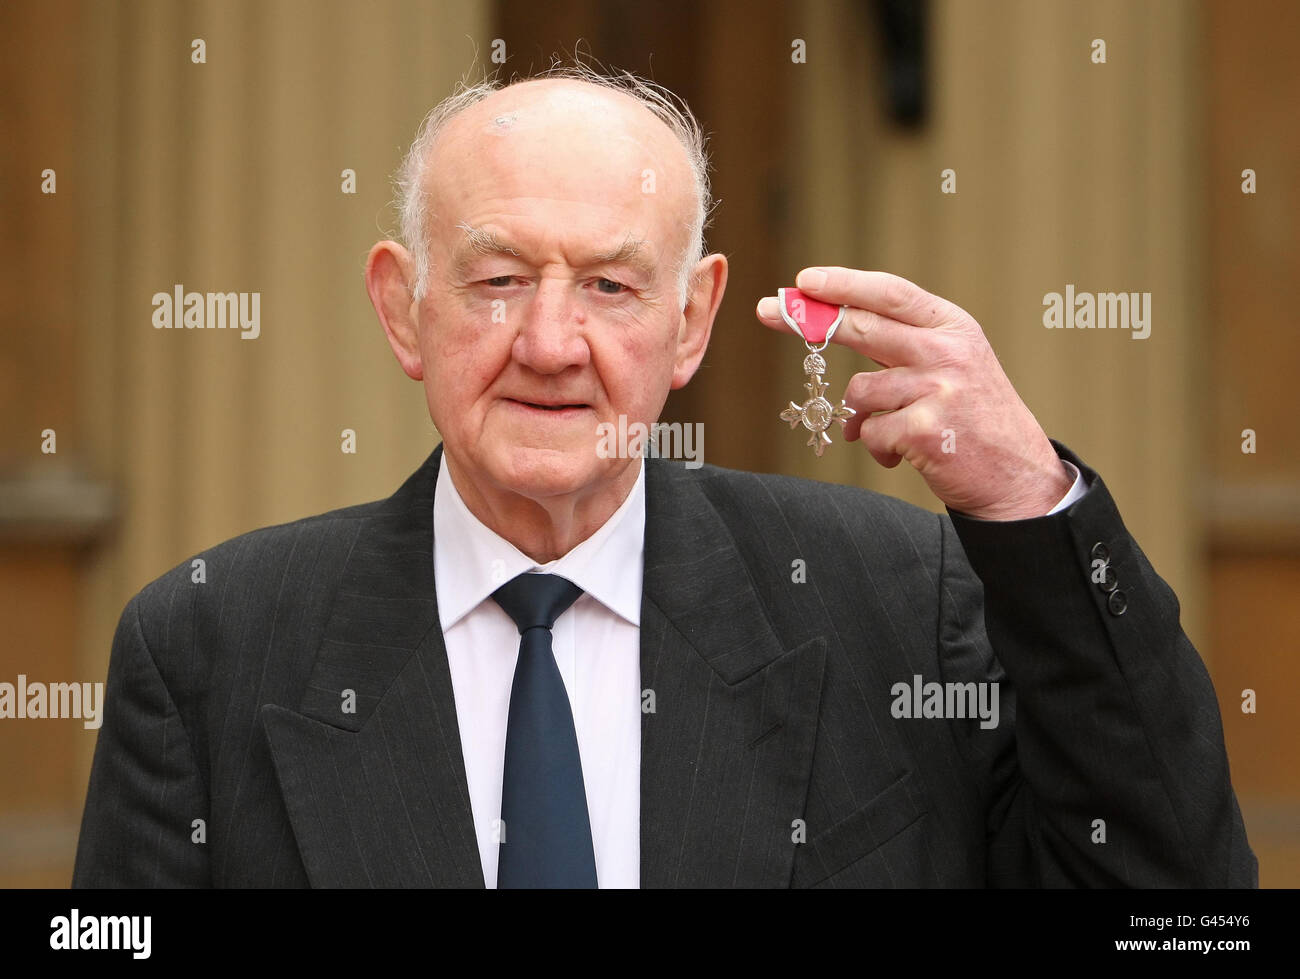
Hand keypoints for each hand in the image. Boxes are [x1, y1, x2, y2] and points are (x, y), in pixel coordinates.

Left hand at [757, 266, 1072, 520]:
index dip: (843, 283)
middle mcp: (948, 351)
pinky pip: (870, 432)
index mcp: (953, 327)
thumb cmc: (973, 420)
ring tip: (888, 431)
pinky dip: (877, 447)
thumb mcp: (951, 366)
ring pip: (859, 391)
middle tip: (768, 310)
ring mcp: (939, 390)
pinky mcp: (926, 429)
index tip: (803, 280)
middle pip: (863, 326)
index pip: (890, 293)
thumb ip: (901, 346)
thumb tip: (832, 326)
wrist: (1017, 477)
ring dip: (861, 417)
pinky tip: (902, 453)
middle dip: (810, 320)